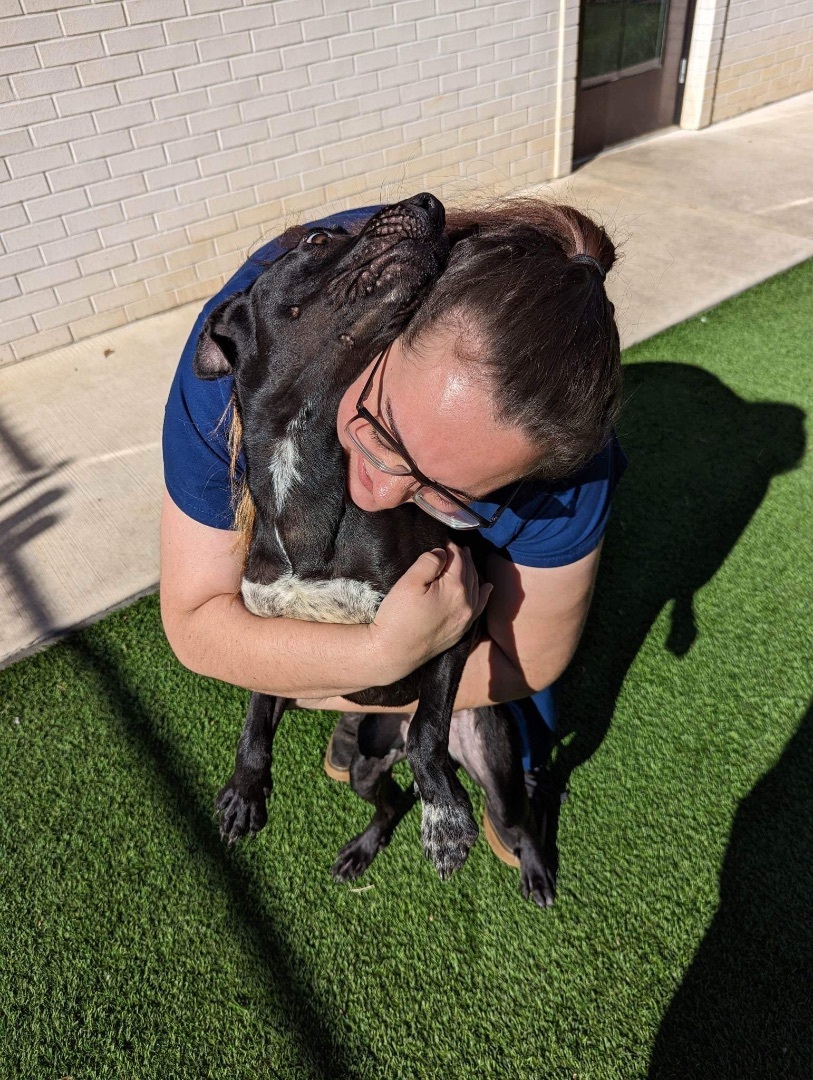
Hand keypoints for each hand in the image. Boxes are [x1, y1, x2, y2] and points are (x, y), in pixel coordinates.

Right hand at [367, 544, 491, 682]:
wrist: (393, 652)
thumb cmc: (397, 616)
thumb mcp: (409, 582)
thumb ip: (430, 561)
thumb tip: (443, 553)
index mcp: (455, 588)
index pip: (458, 558)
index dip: (450, 546)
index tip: (442, 539)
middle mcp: (467, 603)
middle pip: (469, 571)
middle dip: (462, 556)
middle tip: (453, 546)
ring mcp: (466, 618)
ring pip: (475, 586)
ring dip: (472, 571)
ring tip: (466, 559)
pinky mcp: (461, 630)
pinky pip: (479, 607)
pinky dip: (484, 594)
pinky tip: (487, 587)